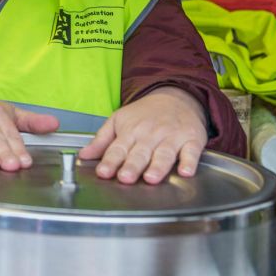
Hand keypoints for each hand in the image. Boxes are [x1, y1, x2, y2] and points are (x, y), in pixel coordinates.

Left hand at [78, 86, 206, 184]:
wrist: (176, 97)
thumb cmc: (144, 114)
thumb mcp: (118, 120)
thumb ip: (102, 140)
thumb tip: (83, 155)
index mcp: (130, 131)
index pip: (117, 149)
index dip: (110, 161)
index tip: (103, 172)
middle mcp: (150, 135)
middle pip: (140, 153)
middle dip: (132, 166)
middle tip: (125, 178)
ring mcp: (171, 137)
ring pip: (164, 154)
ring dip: (158, 166)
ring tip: (150, 178)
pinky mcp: (191, 139)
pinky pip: (191, 152)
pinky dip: (189, 162)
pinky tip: (186, 172)